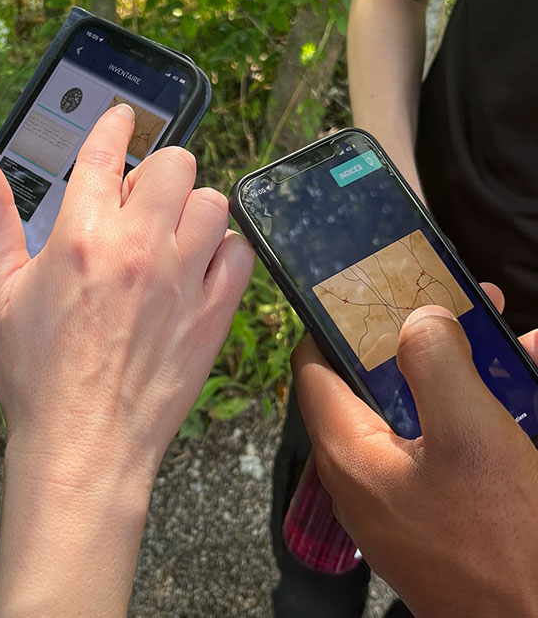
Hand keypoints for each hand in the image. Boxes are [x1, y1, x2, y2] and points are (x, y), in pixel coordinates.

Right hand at [0, 104, 254, 615]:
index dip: (116, 124)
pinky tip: (197, 269)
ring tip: (169, 233)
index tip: (122, 119)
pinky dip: (224, 251)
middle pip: (175, 162)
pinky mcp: (214, 311)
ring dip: (191, 208)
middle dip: (157, 171)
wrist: (85, 445)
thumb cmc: (37, 373)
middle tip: (140, 200)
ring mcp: (185, 279)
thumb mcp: (0, 289)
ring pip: (212, 200)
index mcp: (83, 236)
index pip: (107, 149)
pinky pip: (239, 252)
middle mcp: (140, 248)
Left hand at [292, 292, 537, 617]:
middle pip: (369, 383)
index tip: (370, 289)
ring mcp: (392, 499)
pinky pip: (438, 446)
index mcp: (347, 450)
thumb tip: (416, 319)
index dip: (336, 320)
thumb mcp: (469, 433)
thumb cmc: (501, 540)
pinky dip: (469, 411)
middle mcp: (358, 475)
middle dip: (412, 338)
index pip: (313, 365)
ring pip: (412, 411)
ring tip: (494, 334)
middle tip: (450, 304)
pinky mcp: (427, 515)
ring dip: (452, 370)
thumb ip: (433, 362)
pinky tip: (518, 385)